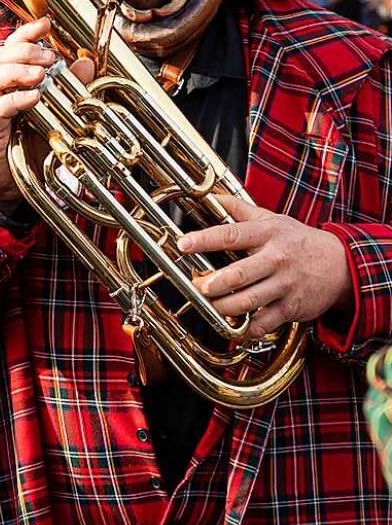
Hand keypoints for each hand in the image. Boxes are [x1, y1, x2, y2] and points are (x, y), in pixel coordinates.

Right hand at [0, 17, 93, 209]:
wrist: (14, 181)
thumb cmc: (34, 142)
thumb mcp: (59, 111)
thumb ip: (72, 86)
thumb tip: (87, 61)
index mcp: (12, 80)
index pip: (14, 47)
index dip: (27, 32)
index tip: (46, 23)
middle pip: (1, 56)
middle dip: (26, 50)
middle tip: (51, 58)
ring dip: (20, 70)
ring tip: (43, 74)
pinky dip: (17, 99)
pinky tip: (35, 97)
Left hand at [178, 194, 351, 337]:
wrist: (341, 266)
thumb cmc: (298, 240)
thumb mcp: (272, 219)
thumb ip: (240, 209)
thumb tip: (212, 196)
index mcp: (267, 234)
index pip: (232, 234)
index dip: (205, 239)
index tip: (184, 243)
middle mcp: (276, 259)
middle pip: (240, 274)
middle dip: (214, 283)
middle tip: (196, 285)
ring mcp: (284, 285)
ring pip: (249, 301)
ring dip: (223, 307)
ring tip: (207, 305)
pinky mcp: (292, 308)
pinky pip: (264, 323)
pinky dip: (246, 329)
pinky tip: (233, 327)